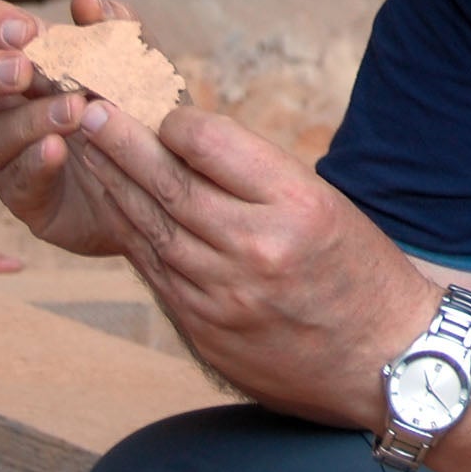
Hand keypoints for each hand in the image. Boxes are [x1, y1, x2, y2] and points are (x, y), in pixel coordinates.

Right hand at [0, 0, 135, 256]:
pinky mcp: (22, 194)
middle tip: (24, 70)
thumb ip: (116, 33)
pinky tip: (59, 149)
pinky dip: (37, 160)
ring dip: (31, 117)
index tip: (26, 30)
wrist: (157, 182)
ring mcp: (5, 151)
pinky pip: (16, 178)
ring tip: (75, 110)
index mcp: (18, 60)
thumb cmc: (136, 113)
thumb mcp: (136, 68)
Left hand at [65, 96, 438, 423]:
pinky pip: (153, 271)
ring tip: (84, 150)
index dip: (177, 122)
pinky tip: (111, 206)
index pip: (213, 143)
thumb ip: (255, 178)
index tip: (161, 110)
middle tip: (88, 109)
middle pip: (170, 184)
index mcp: (297, 206)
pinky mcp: (204, 330)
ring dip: (110, 185)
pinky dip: (127, 232)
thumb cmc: (358, 270)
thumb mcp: (327, 205)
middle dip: (120, 143)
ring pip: (149, 228)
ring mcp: (225, 296)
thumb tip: (183, 143)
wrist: (386, 361)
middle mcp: (257, 249)